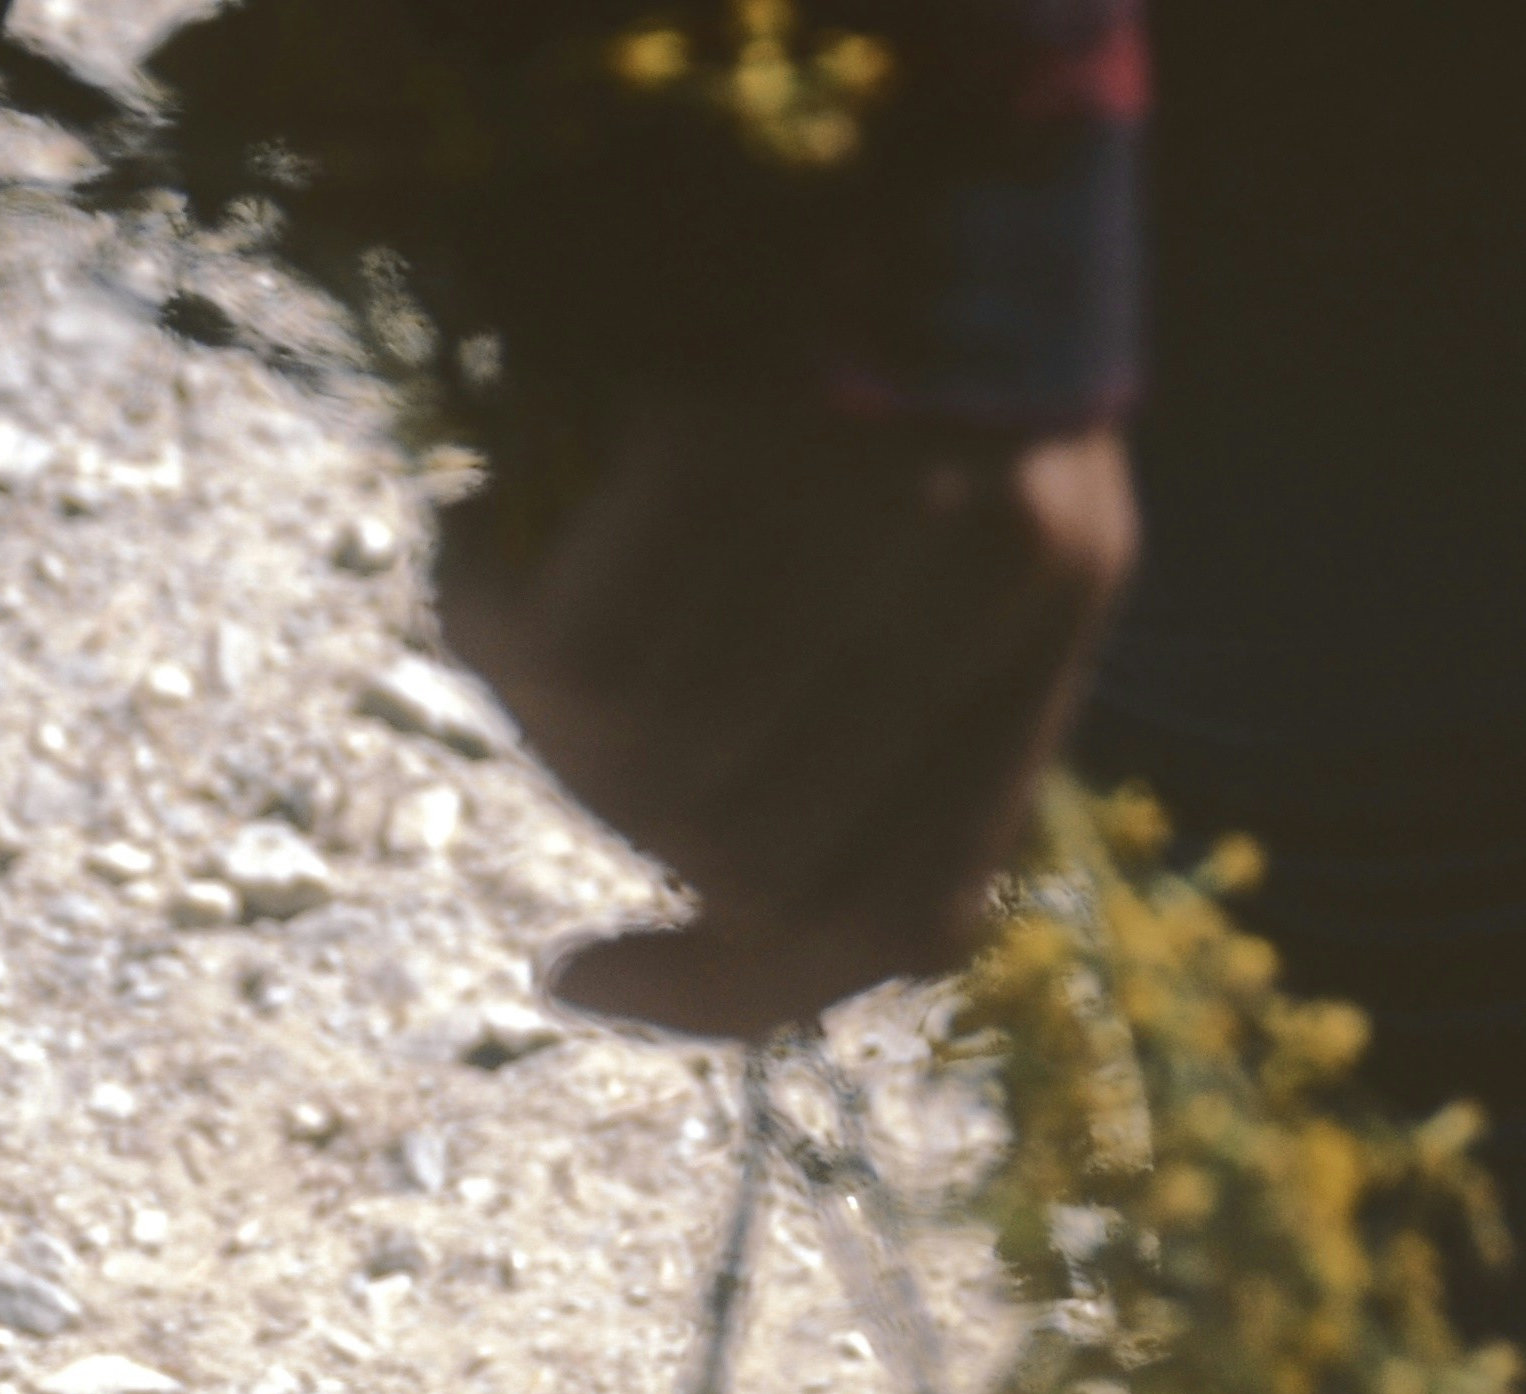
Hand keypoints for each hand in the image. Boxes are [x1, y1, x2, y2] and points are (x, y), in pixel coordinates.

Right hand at [436, 397, 1135, 1038]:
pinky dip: (491, 608)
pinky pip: (577, 643)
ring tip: (503, 579)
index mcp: (1053, 591)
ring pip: (652, 762)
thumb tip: (722, 881)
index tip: (578, 977)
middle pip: (750, 854)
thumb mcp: (952, 462)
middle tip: (544, 696)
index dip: (733, 992)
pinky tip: (472, 527)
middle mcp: (989, 569)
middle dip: (611, 813)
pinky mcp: (737, 425)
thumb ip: (898, 658)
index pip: (907, 899)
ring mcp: (871, 498)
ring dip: (541, 708)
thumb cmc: (884, 269)